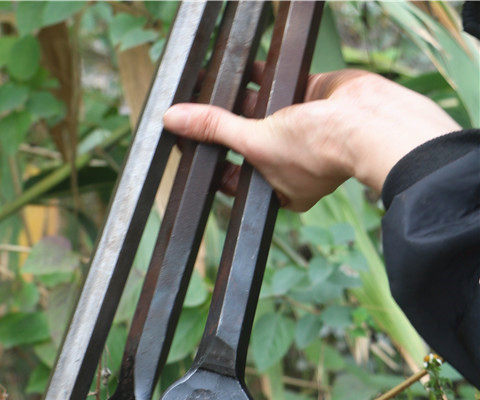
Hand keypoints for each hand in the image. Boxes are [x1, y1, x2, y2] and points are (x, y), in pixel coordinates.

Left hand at [163, 67, 460, 210]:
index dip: (212, 160)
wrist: (368, 121)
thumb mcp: (255, 142)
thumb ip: (214, 129)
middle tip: (193, 112)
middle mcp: (290, 163)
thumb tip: (175, 121)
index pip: (235, 177)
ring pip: (261, 112)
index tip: (188, 145)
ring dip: (240, 98)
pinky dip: (263, 73)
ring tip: (212, 84)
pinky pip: (281, 84)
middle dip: (222, 126)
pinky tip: (243, 64)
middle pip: (245, 142)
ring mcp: (302, 130)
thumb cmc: (319, 151)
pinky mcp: (313, 97)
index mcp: (278, 190)